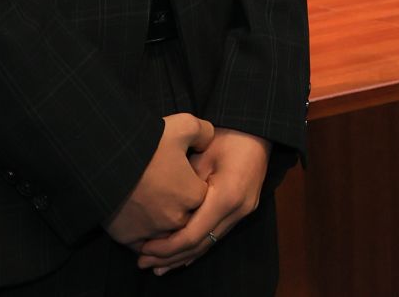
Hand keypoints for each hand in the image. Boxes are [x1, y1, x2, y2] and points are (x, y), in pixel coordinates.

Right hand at [105, 113, 213, 246]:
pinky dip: (141, 234)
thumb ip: (204, 133)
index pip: (202, 195)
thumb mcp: (184, 125)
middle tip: (164, 186)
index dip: (192, 183)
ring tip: (151, 201)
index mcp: (193, 195)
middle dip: (179, 204)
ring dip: (161, 221)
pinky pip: (141, 243)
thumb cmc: (148, 142)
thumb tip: (208, 142)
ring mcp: (152, 231)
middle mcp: (176, 219)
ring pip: (164, 232)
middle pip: (185, 216)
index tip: (181, 173)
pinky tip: (138, 217)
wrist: (105, 158)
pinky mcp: (129, 237)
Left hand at [136, 128, 270, 272]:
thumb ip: (182, 188)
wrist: (256, 131)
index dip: (167, 247)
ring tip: (157, 266)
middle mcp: (237, 210)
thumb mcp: (199, 158)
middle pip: (201, 245)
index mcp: (226, 197)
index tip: (144, 248)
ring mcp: (242, 212)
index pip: (193, 235)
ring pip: (209, 244)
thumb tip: (160, 212)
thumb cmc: (226, 138)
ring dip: (183, 256)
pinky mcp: (242, 210)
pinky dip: (197, 247)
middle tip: (143, 262)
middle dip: (171, 257)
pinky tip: (180, 258)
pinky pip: (216, 235)